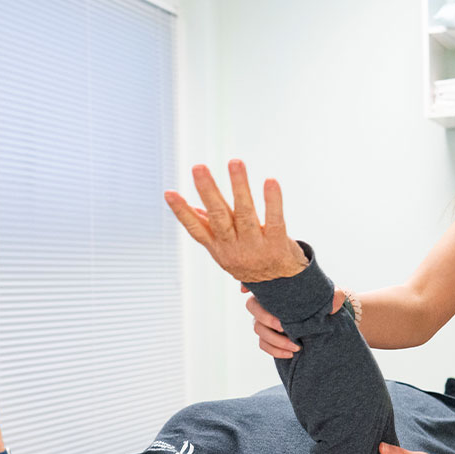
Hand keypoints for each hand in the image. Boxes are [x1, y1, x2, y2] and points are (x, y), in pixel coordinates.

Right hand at [165, 160, 307, 282]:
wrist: (284, 290)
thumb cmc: (252, 263)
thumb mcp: (227, 252)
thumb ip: (212, 230)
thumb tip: (192, 208)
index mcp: (219, 248)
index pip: (196, 229)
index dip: (182, 212)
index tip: (169, 193)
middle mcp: (234, 247)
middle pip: (218, 217)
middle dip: (208, 191)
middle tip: (198, 167)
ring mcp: (256, 247)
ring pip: (245, 213)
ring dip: (239, 186)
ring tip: (234, 162)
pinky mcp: (278, 245)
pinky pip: (276, 220)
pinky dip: (272, 201)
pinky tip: (270, 181)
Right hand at [245, 286, 346, 357]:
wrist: (323, 320)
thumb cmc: (320, 302)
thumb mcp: (329, 297)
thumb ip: (333, 296)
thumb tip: (338, 297)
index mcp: (277, 290)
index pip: (258, 284)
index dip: (247, 284)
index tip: (244, 290)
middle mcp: (266, 304)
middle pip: (252, 308)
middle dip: (266, 318)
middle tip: (283, 326)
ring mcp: (265, 322)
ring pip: (259, 330)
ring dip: (275, 339)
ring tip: (295, 346)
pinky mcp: (269, 338)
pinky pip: (264, 345)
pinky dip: (275, 350)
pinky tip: (290, 353)